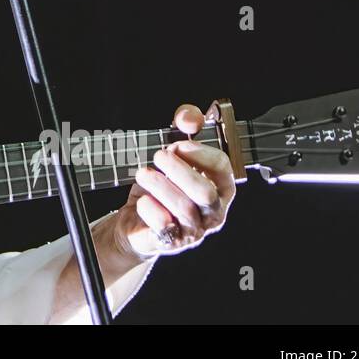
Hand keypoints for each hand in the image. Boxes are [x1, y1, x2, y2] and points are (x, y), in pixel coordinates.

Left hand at [113, 103, 235, 259]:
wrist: (136, 219)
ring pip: (185, 210)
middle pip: (206, 193)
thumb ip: (182, 129)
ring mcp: (193, 229)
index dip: (200, 153)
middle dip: (181, 171)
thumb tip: (189, 116)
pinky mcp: (171, 242)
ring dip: (162, 186)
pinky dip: (153, 212)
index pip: (222, 168)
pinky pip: (166, 229)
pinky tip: (142, 201)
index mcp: (219, 186)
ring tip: (143, 174)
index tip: (179, 144)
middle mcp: (212, 210)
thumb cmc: (161, 185)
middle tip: (159, 155)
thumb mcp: (172, 153)